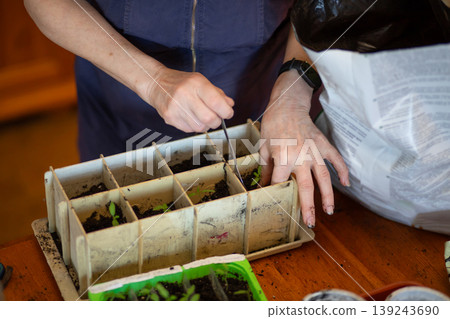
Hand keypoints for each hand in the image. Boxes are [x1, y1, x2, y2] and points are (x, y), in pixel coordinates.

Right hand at [141, 67, 233, 132]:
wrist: (156, 84)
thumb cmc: (181, 82)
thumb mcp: (200, 81)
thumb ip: (217, 93)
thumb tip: (229, 105)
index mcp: (196, 83)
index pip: (216, 102)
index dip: (226, 111)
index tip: (228, 113)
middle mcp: (185, 95)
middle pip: (209, 118)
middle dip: (217, 121)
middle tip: (216, 117)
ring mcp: (176, 108)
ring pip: (200, 127)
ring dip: (206, 125)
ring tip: (202, 117)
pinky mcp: (170, 118)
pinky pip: (189, 130)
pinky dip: (195, 126)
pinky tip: (192, 118)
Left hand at [260, 70, 348, 227]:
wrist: (287, 105)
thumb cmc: (273, 126)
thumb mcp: (264, 147)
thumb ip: (266, 168)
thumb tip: (264, 185)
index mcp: (283, 158)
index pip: (280, 183)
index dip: (278, 194)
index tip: (279, 205)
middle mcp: (300, 157)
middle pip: (305, 186)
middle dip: (307, 206)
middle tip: (309, 222)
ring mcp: (314, 151)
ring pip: (323, 177)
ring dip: (327, 195)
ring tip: (329, 210)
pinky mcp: (323, 144)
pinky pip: (335, 159)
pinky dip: (342, 170)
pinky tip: (346, 183)